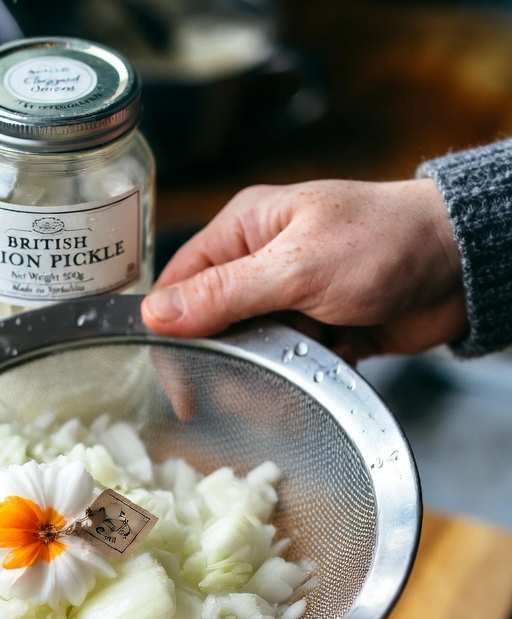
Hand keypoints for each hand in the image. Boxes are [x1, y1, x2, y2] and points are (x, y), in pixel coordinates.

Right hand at [142, 179, 465, 361]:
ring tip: (293, 382)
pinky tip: (326, 370)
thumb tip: (155, 314)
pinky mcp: (322, 330)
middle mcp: (262, 263)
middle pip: (214, 326)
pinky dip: (303, 377)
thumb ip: (225, 293)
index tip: (174, 376)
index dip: (171, 330)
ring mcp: (293, 298)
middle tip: (247, 387)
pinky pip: (291, 364)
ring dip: (269, 374)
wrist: (463, 264)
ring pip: (253, 352)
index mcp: (245, 230)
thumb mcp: (296, 267)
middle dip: (228, 362)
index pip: (181, 283)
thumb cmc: (385, 242)